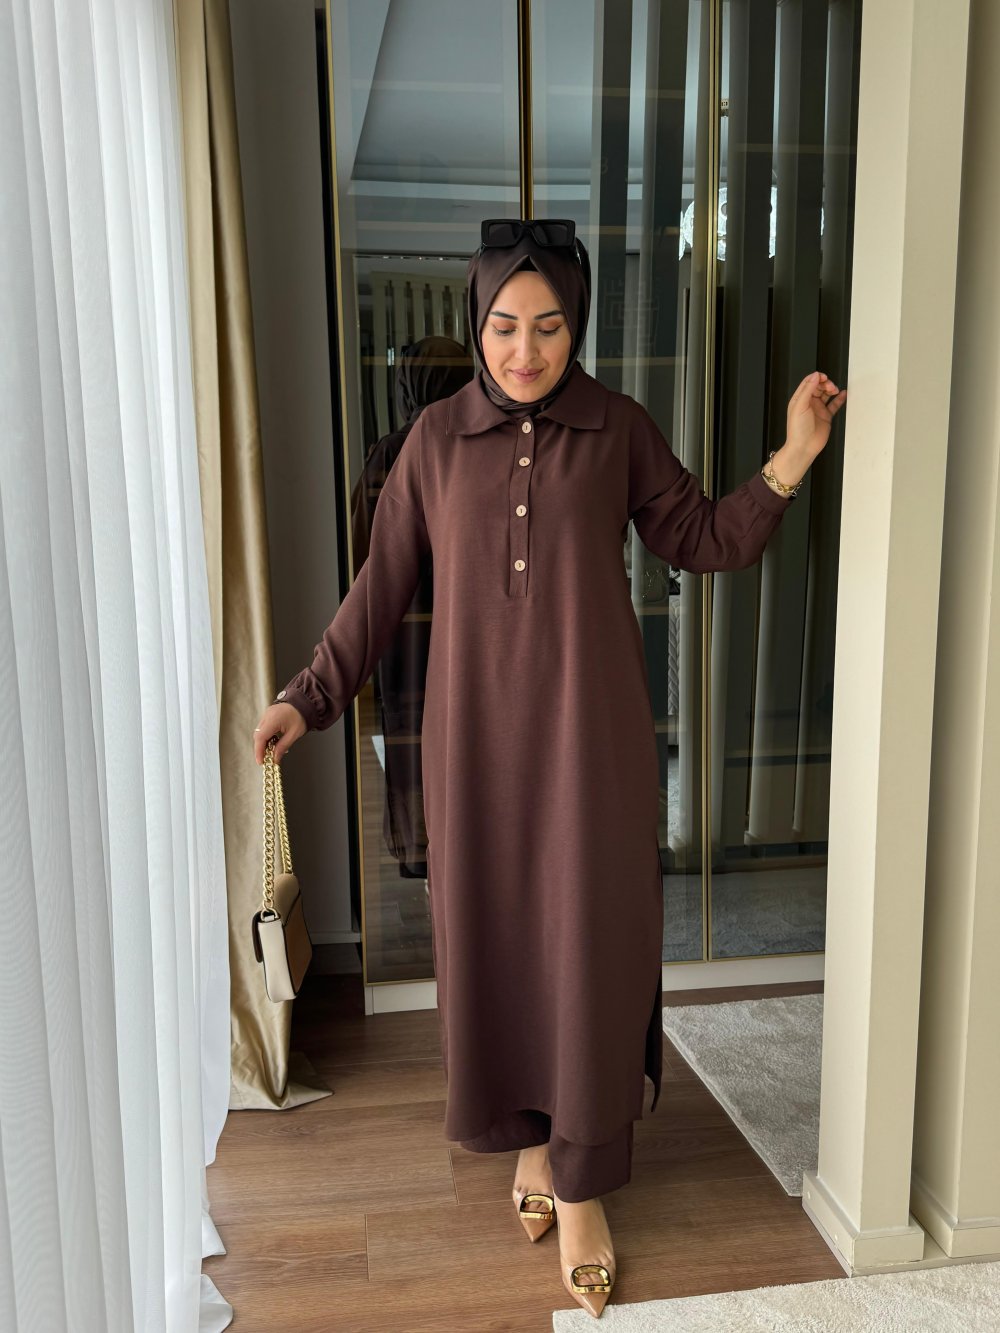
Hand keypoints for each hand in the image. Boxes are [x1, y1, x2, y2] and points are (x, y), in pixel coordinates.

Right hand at [253, 703, 306, 764]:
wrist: (304, 703)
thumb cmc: (301, 717)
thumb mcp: (294, 735)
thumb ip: (282, 747)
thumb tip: (275, 758)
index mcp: (273, 719)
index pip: (261, 737)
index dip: (259, 751)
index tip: (260, 761)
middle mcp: (267, 715)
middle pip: (258, 735)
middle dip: (260, 748)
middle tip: (266, 759)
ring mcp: (266, 714)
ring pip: (259, 732)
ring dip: (263, 743)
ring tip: (271, 752)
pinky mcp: (268, 714)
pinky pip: (263, 727)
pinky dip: (266, 736)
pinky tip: (273, 742)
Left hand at [768, 371, 847, 490]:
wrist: (804, 447)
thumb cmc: (797, 430)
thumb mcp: (800, 406)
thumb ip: (808, 389)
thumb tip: (814, 376)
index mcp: (799, 399)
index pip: (808, 383)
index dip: (816, 377)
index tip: (823, 376)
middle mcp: (808, 403)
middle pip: (818, 387)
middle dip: (825, 384)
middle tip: (830, 386)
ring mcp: (818, 409)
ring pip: (826, 394)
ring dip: (831, 390)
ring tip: (835, 390)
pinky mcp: (826, 416)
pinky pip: (834, 405)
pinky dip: (839, 399)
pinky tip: (843, 394)